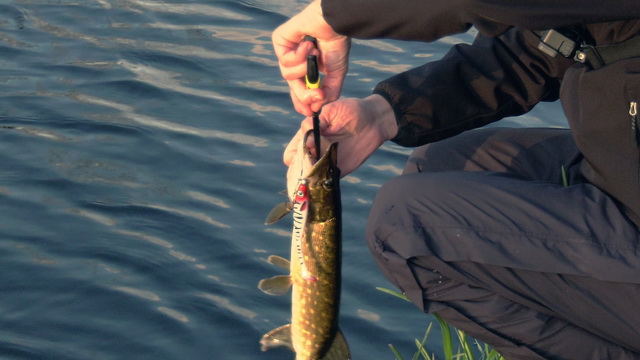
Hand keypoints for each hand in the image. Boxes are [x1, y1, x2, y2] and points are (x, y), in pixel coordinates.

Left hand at [272, 0, 350, 115]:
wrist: (335, 23)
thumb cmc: (337, 43)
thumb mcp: (336, 73)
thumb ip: (328, 92)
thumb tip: (316, 108)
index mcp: (307, 67)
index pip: (299, 89)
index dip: (302, 102)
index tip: (310, 113)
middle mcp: (295, 61)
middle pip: (292, 86)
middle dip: (304, 94)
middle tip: (318, 96)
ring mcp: (286, 51)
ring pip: (287, 75)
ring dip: (304, 68)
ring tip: (315, 54)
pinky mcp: (280, 41)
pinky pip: (284, 60)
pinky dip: (299, 56)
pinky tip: (308, 45)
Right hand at [284, 95, 397, 176]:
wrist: (374, 120)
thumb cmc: (351, 111)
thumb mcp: (331, 110)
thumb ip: (315, 123)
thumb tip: (307, 138)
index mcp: (308, 137)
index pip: (291, 153)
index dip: (293, 154)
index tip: (306, 148)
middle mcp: (314, 151)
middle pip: (298, 168)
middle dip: (301, 169)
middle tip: (314, 161)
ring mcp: (325, 161)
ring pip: (310, 177)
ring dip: (311, 177)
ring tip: (320, 169)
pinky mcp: (338, 169)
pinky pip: (326, 180)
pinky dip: (323, 182)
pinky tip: (327, 177)